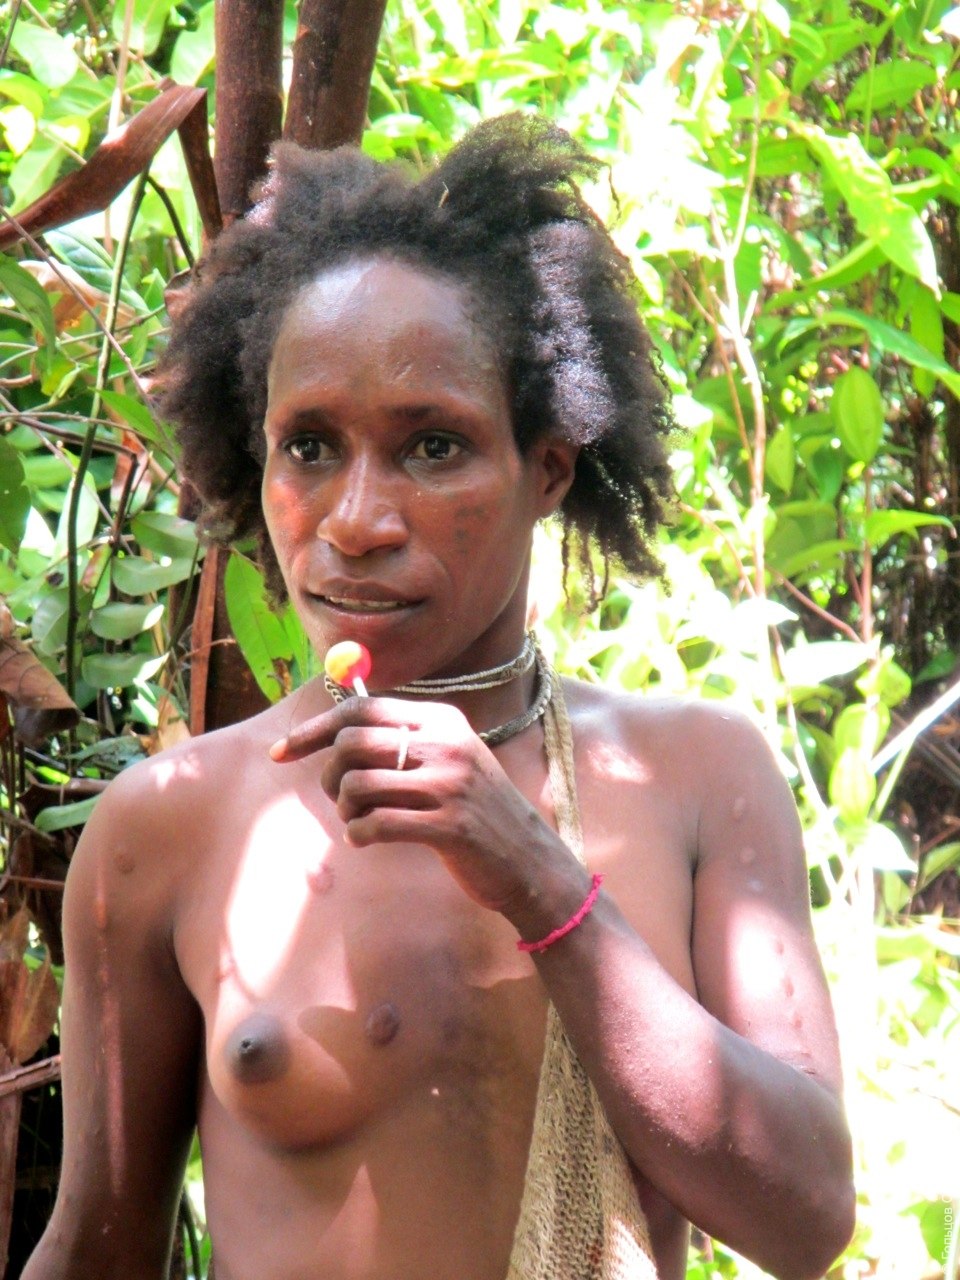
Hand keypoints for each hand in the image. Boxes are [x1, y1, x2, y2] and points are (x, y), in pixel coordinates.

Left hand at [270, 696, 572, 911]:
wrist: (528, 859)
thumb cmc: (475, 810)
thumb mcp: (450, 758)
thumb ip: (401, 739)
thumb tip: (333, 728)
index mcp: (442, 720)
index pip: (362, 708)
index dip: (314, 729)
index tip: (281, 752)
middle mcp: (446, 744)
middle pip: (352, 743)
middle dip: (329, 774)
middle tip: (339, 797)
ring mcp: (449, 785)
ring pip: (357, 784)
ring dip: (345, 809)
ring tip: (360, 821)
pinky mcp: (448, 826)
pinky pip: (374, 824)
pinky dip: (360, 834)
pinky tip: (369, 839)